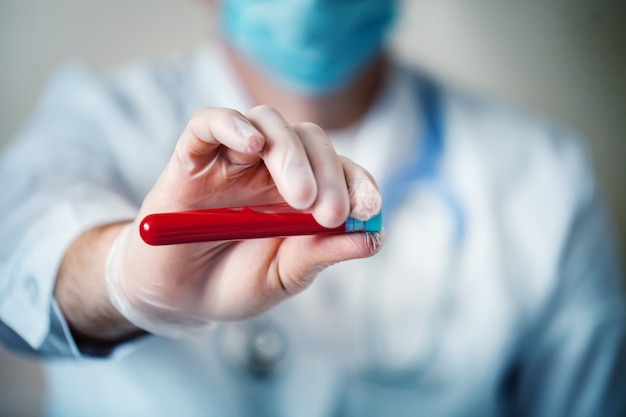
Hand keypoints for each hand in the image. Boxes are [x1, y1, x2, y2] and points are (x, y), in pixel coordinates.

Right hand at [107, 105, 383, 337]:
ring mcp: (232, 158)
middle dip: (329, 173)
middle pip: (309, 140)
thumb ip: (321, 254)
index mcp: (300, 192)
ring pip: (268, 123)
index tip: (369, 210)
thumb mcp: (284, 277)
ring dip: (291, 154)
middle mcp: (270, 168)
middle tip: (331, 215)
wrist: (177, 299)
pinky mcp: (191, 158)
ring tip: (300, 198)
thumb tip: (372, 239)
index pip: (340, 168)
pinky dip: (232, 125)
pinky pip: (209, 123)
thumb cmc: (232, 284)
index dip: (358, 183)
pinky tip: (253, 143)